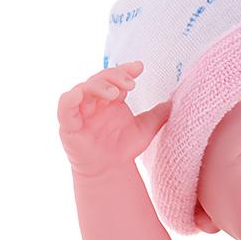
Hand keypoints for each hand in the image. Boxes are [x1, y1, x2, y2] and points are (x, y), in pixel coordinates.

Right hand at [57, 61, 170, 177]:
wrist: (110, 171)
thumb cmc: (124, 149)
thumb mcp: (145, 129)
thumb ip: (158, 114)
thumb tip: (175, 101)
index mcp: (111, 98)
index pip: (116, 77)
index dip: (126, 70)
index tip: (139, 67)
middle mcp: (95, 101)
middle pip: (101, 79)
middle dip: (115, 77)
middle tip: (131, 84)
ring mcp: (81, 110)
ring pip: (84, 88)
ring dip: (98, 86)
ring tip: (115, 93)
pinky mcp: (68, 123)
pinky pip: (65, 106)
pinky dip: (70, 98)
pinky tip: (80, 94)